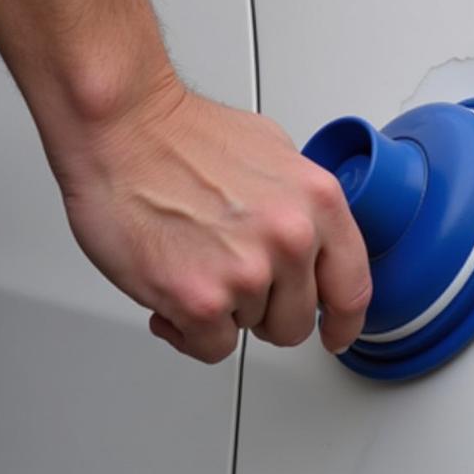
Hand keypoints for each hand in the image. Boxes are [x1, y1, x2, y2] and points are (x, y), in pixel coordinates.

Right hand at [54, 76, 370, 362]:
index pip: (352, 288)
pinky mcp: (199, 300)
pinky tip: (173, 291)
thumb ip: (303, 207)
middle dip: (266, 311)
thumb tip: (310, 241)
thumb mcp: (276, 155)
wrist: (121, 128)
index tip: (336, 334)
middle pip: (297, 320)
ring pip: (249, 330)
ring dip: (222, 309)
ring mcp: (247, 273)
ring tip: (194, 261)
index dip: (344, 323)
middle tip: (234, 281)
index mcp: (319, 203)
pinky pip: (210, 345)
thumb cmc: (183, 136)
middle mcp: (291, 239)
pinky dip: (188, 329)